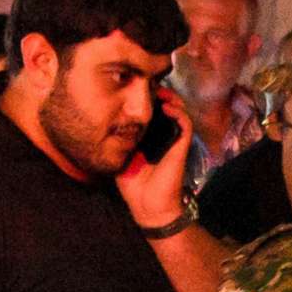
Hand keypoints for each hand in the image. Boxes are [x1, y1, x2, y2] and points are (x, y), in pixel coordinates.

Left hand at [116, 91, 192, 228]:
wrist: (148, 206)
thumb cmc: (133, 186)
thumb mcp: (120, 158)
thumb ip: (117, 141)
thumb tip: (106, 123)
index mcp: (149, 139)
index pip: (150, 113)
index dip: (146, 99)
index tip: (136, 88)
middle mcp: (163, 137)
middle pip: (166, 107)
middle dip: (159, 94)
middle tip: (149, 85)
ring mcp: (173, 141)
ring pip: (179, 111)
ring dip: (171, 99)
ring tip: (160, 92)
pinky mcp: (182, 146)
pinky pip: (185, 125)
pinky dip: (179, 113)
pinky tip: (167, 107)